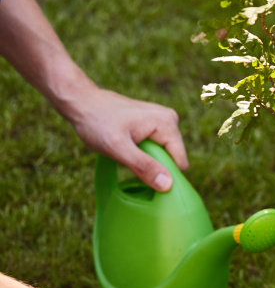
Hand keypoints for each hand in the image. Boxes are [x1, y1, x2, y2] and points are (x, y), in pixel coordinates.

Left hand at [64, 87, 188, 191]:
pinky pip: (157, 146)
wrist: (82, 102)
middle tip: (128, 160)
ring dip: (147, 159)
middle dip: (153, 165)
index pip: (179, 163)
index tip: (141, 175)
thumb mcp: (117, 148)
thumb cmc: (96, 122)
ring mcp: (164, 119)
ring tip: (126, 151)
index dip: (163, 175)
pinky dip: (144, 152)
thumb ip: (143, 166)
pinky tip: (128, 146)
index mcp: (167, 124)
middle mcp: (171, 119)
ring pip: (164, 153)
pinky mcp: (155, 122)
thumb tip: (167, 185)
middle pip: (172, 158)